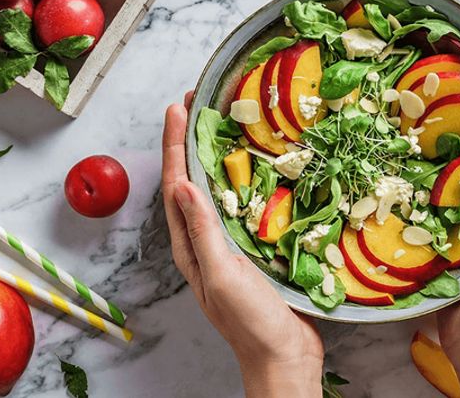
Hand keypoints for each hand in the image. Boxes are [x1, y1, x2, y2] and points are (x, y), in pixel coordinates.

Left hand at [162, 92, 323, 397]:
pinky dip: (244, 179)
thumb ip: (203, 231)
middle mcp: (204, 239)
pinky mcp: (252, 247)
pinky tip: (257, 166)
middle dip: (190, 141)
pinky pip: (242, 204)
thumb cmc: (250, 322)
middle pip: (191, 179)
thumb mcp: (222, 274)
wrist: (284, 356)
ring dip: (216, 155)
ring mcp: (228, 243)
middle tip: (198, 103)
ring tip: (223, 122)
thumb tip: (181, 184)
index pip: (176, 184)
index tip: (177, 108)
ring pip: (217, 189)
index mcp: (189, 245)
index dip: (174, 144)